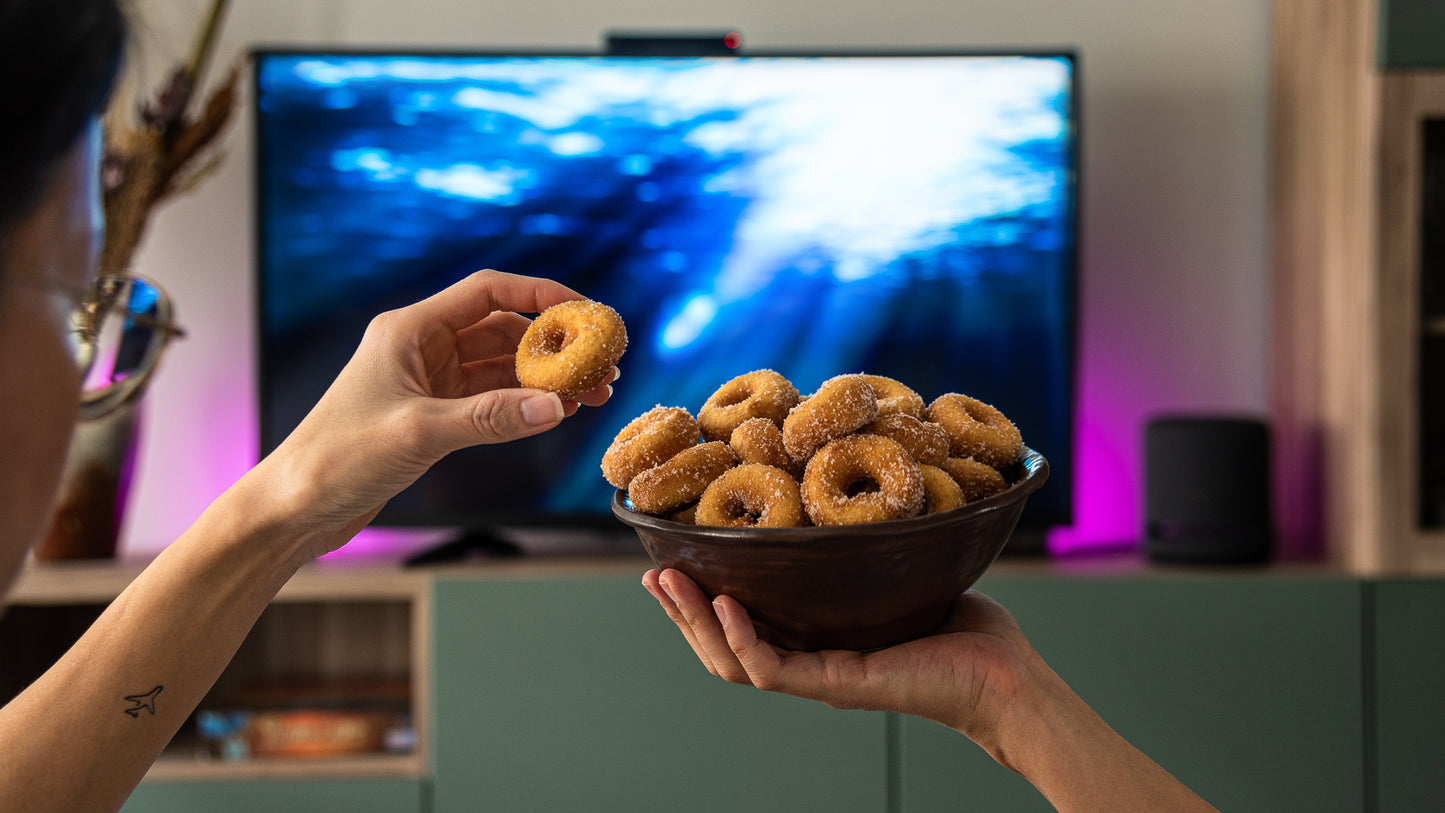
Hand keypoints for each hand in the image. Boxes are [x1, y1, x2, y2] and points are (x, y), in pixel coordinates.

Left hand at [260, 270, 615, 556]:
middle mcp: (420, 347)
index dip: (541, 296)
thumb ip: (490, 418)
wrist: (293, 509)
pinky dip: (524, 403)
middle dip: (554, 345)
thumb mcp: (419, 433)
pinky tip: (557, 413)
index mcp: (408, 329)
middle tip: (600, 365)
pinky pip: (491, 398)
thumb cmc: (337, 459)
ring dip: (545, 378)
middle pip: (503, 329)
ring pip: (501, 366)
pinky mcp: (432, 415)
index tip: (586, 312)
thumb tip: (556, 407)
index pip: (488, 292)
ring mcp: (428, 381)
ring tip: (592, 393)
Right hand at [644, 569, 1220, 810]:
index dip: (701, 597)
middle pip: (723, 644)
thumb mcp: (900, 571)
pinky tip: (724, 604)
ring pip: (734, 661)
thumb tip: (848, 484)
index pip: (742, 623)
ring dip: (694, 624)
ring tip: (668, 584)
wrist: (1007, 677)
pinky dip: (741, 639)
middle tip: (650, 572)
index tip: (672, 559)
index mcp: (818, 640)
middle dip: (681, 610)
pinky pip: (773, 668)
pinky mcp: (840, 685)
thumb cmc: (966, 627)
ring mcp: (821, 678)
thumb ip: (865, 544)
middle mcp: (811, 662)